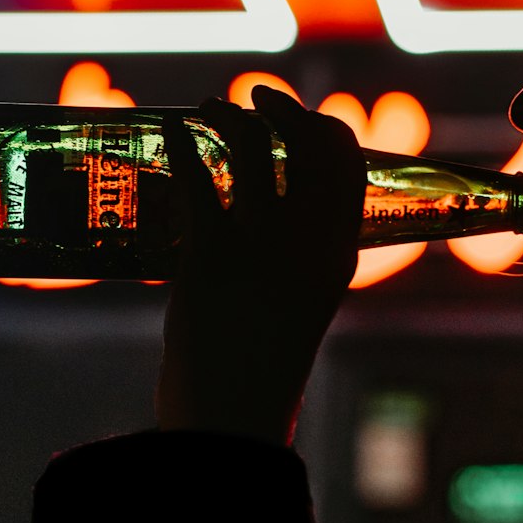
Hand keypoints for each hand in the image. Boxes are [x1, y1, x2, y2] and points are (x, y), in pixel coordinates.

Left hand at [156, 86, 365, 444]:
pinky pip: (198, 179)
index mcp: (337, 257)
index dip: (322, 128)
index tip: (295, 117)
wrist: (229, 421)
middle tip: (252, 101)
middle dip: (281, 109)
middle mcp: (308, 244)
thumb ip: (295, 263)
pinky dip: (185, 145)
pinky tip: (175, 133)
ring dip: (228, 117)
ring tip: (208, 111)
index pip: (348, 166)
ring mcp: (261, 248)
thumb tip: (270, 223)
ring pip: (253, 150)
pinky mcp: (209, 257)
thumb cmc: (258, 372)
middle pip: (307, 144)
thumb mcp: (297, 309)